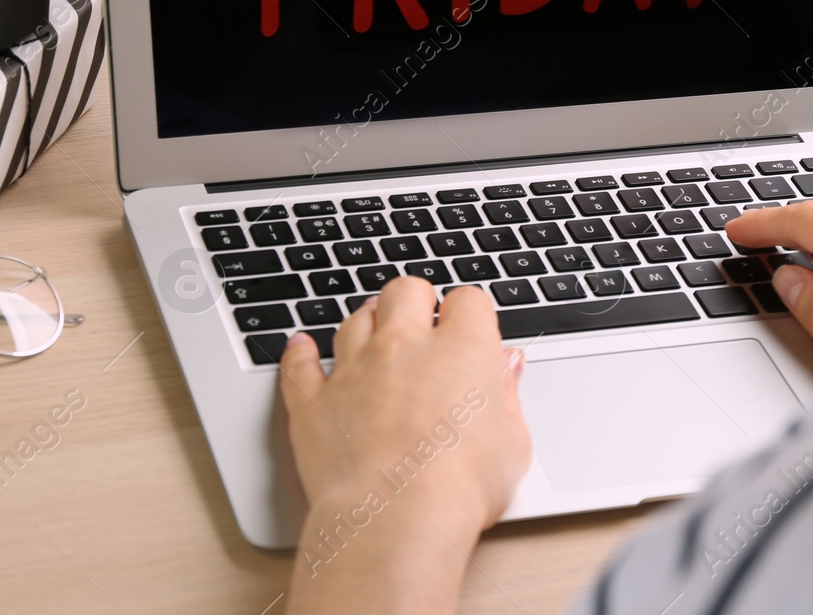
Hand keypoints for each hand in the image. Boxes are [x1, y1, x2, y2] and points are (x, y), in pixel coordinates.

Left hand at [279, 277, 530, 614]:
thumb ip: (507, 396)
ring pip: (355, 320)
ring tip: (374, 334)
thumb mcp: (512, 443)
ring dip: (366, 322)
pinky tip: (302, 348)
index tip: (472, 329)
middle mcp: (403, 346)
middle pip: (405, 292)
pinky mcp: (315, 403)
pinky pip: (300, 365)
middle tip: (421, 320)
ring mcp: (354, 370)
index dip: (471, 314)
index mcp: (461, 349)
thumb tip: (507, 368)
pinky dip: (300, 354)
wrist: (397, 519)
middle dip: (415, 300)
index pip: (467, 302)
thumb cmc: (461, 487)